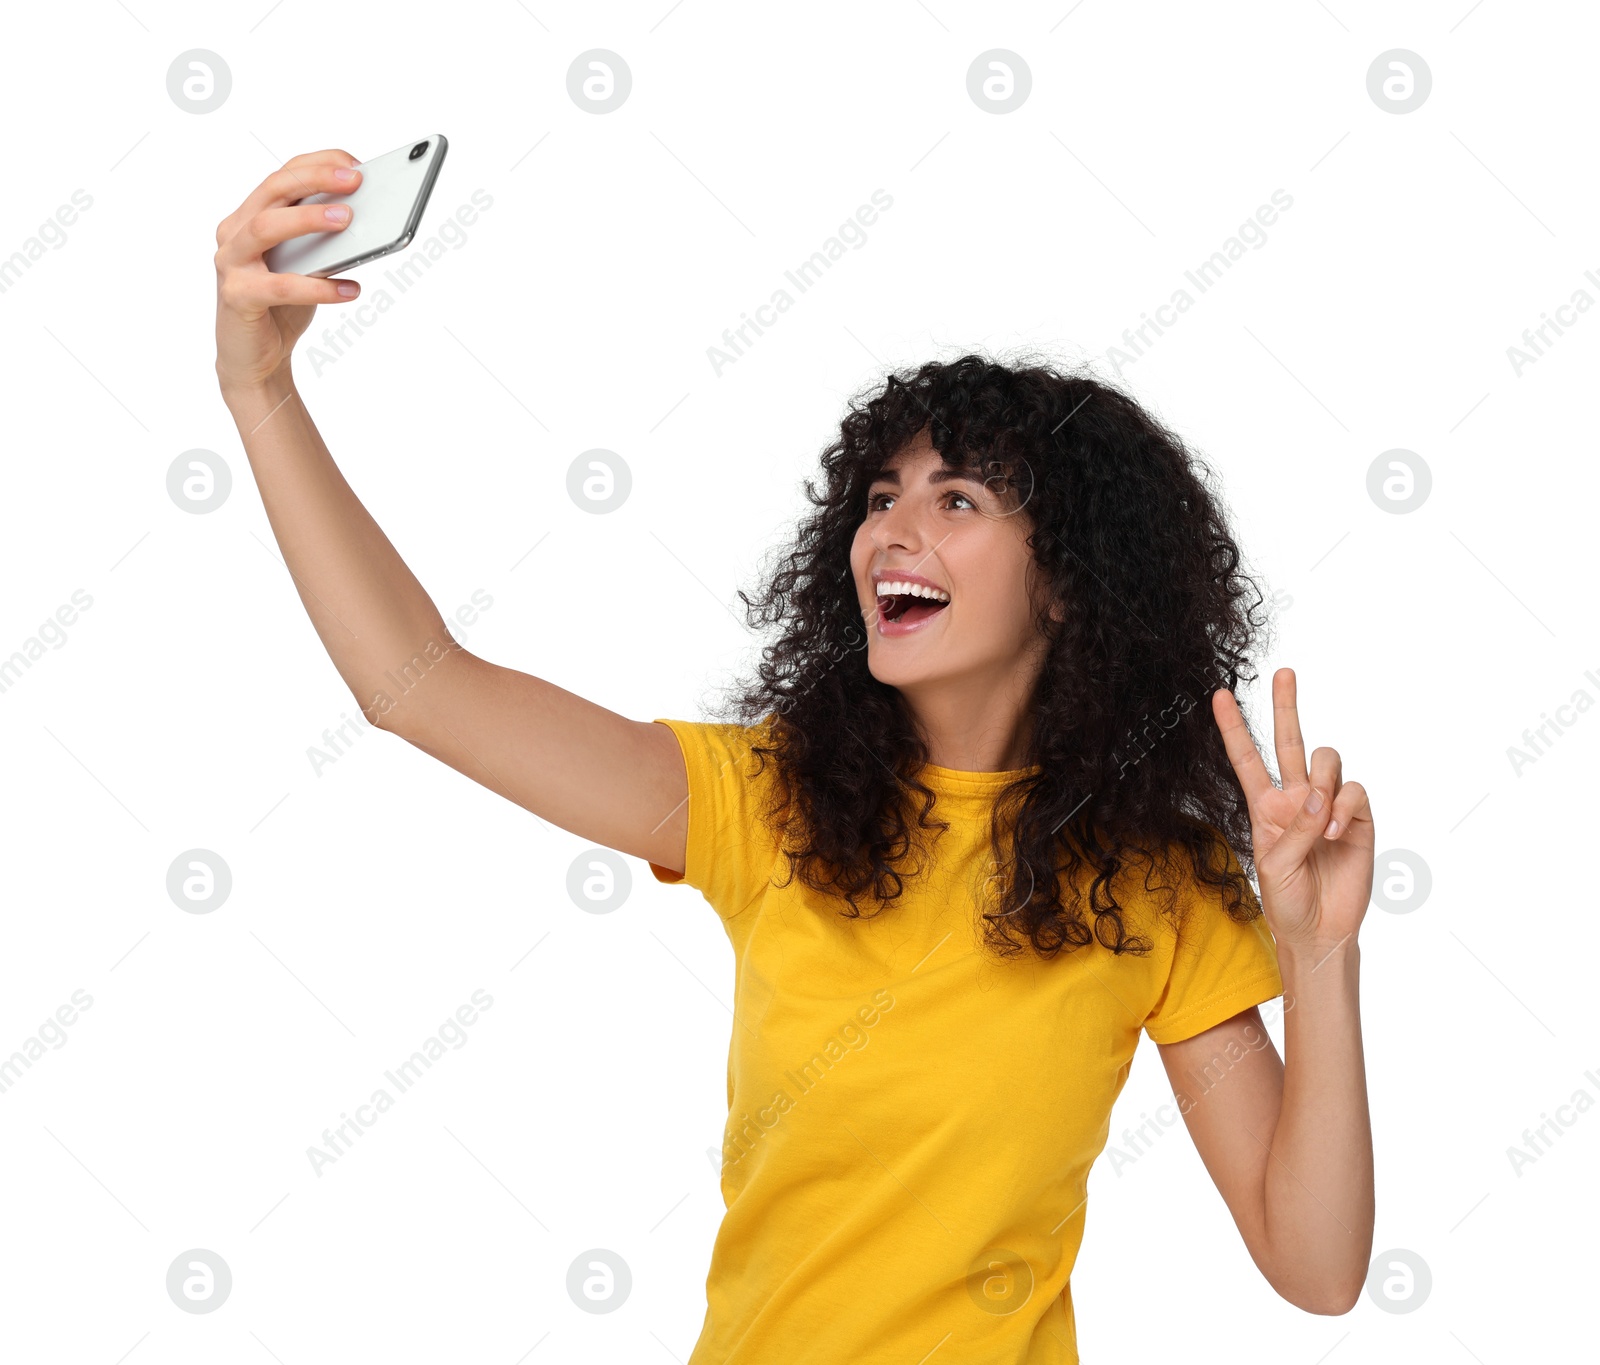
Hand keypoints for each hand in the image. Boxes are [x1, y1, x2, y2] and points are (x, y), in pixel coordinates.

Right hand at [214, 149, 363, 393]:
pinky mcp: (237, 296)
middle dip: (316, 179)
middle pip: (274, 190)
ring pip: (266, 228)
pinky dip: (319, 287)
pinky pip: (280, 287)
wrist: (255, 359)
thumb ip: (323, 242)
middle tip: (356, 180)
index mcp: (250, 216)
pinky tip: (351, 289)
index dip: (318, 163)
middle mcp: (235, 232)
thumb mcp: (307, 266)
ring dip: (309, 219)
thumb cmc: (282, 307)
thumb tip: (366, 219)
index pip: (283, 175)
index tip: (354, 162)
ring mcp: (232, 263)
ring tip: (348, 221)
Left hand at [1211, 667, 1373, 953]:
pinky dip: (1344, 807)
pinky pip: (1353, 790)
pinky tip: (1337, 833)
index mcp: (1264, 806)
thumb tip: (1320, 796)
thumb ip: (1296, 827)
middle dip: (1285, 706)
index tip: (1220, 695)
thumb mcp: (1275, 864)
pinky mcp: (1359, 817)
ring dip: (1324, 783)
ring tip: (1321, 822)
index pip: (1246, 759)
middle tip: (1282, 672)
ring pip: (1328, 760)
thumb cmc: (1287, 899)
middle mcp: (1296, 798)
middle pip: (1289, 741)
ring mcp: (1328, 805)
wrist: (1320, 930)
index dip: (1233, 728)